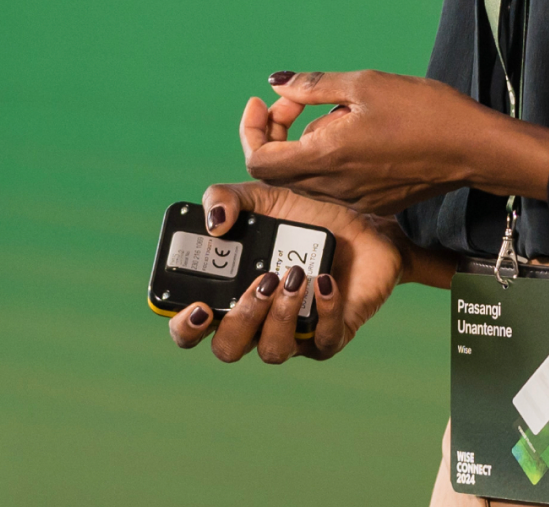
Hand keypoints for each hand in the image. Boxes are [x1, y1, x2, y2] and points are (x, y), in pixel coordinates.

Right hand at [166, 182, 419, 363]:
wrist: (362, 220)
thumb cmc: (304, 214)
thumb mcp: (262, 196)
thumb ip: (226, 198)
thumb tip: (213, 224)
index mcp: (228, 293)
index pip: (190, 330)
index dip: (186, 328)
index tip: (200, 306)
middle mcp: (256, 321)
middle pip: (228, 348)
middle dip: (241, 320)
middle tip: (262, 282)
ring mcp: (292, 332)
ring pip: (273, 352)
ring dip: (279, 316)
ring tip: (295, 275)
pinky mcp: (330, 334)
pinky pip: (323, 341)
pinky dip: (324, 312)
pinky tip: (325, 281)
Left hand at [242, 69, 546, 213]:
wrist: (473, 148)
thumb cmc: (424, 111)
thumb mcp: (365, 84)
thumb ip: (313, 86)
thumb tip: (277, 84)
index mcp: (325, 157)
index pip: (258, 160)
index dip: (252, 130)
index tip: (265, 102)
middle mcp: (333, 187)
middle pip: (278, 169)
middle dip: (277, 131)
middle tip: (299, 100)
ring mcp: (353, 199)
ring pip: (306, 176)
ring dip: (306, 143)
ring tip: (341, 111)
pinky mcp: (372, 202)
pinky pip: (333, 183)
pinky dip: (329, 157)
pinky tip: (360, 131)